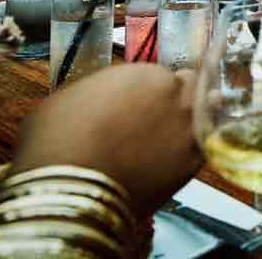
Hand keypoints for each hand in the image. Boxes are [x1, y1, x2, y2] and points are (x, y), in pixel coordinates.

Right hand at [11, 64, 202, 215]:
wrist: (71, 189)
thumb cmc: (56, 142)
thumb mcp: (64, 100)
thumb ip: (94, 93)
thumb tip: (97, 102)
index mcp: (142, 72)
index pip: (158, 75)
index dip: (148, 92)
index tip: (138, 105)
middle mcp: (172, 92)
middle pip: (188, 86)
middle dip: (176, 98)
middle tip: (159, 117)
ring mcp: (188, 125)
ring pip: (204, 112)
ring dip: (194, 117)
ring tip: (178, 132)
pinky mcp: (194, 160)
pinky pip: (205, 144)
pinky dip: (197, 147)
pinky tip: (184, 154)